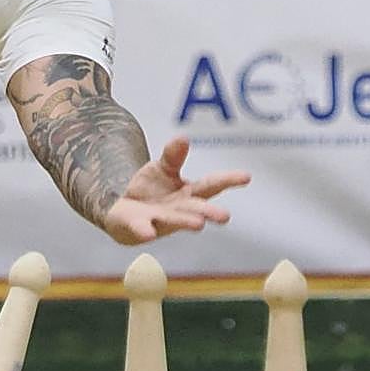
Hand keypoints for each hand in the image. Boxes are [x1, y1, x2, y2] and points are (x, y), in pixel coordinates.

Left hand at [102, 137, 250, 244]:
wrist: (122, 212)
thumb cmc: (150, 190)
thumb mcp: (163, 168)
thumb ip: (173, 156)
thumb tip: (184, 138)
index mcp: (188, 193)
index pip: (211, 185)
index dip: (228, 180)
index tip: (246, 176)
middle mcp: (179, 209)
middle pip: (196, 209)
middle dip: (209, 212)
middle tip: (225, 216)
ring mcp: (159, 219)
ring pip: (174, 220)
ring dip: (185, 221)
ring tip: (199, 224)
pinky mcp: (138, 225)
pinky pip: (141, 228)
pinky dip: (145, 230)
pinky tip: (147, 233)